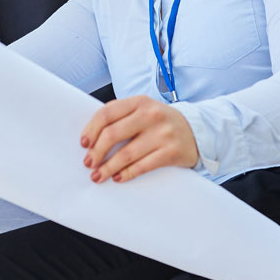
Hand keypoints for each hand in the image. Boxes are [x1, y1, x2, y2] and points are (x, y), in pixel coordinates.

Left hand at [81, 95, 198, 183]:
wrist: (196, 131)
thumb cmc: (160, 122)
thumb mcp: (142, 110)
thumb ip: (121, 117)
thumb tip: (91, 138)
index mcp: (139, 101)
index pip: (107, 113)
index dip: (91, 130)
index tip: (83, 144)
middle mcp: (151, 114)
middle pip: (113, 134)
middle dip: (96, 152)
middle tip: (88, 163)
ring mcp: (162, 133)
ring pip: (126, 154)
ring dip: (108, 167)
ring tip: (98, 175)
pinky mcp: (171, 152)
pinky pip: (143, 166)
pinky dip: (127, 173)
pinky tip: (118, 177)